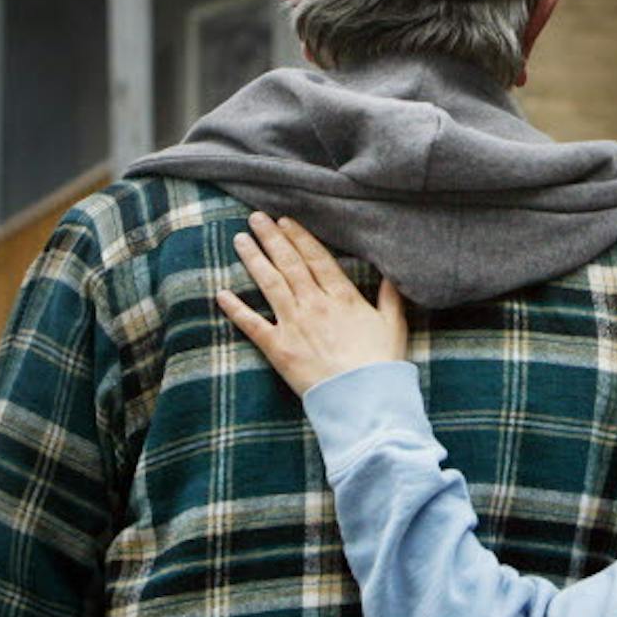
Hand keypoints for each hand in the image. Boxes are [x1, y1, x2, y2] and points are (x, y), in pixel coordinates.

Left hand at [217, 210, 406, 394]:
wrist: (364, 399)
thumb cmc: (381, 364)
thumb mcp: (394, 326)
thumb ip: (390, 297)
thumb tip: (391, 274)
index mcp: (343, 297)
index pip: (316, 258)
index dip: (299, 237)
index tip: (285, 220)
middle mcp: (315, 304)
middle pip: (289, 263)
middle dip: (272, 238)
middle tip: (256, 218)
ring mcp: (294, 324)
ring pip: (270, 283)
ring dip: (254, 259)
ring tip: (240, 239)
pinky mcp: (278, 348)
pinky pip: (253, 325)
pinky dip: (236, 309)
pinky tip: (222, 293)